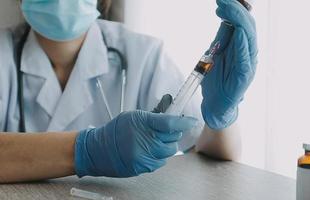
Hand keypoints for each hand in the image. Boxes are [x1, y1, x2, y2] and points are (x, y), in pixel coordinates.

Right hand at [74, 110, 197, 176]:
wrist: (99, 150)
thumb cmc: (117, 130)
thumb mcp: (134, 116)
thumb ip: (154, 116)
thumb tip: (171, 112)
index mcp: (143, 124)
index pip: (170, 124)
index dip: (184, 123)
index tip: (192, 121)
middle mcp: (145, 141)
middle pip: (173, 138)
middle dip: (172, 134)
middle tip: (164, 131)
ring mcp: (145, 156)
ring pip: (169, 151)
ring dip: (166, 145)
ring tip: (153, 141)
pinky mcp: (143, 167)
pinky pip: (161, 161)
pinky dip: (159, 156)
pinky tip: (149, 151)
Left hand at [201, 0, 257, 129]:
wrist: (215, 105)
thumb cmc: (216, 80)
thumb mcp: (215, 52)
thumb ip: (223, 36)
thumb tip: (224, 14)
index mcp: (242, 46)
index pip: (243, 22)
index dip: (234, 8)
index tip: (221, 0)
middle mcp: (249, 52)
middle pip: (247, 25)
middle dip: (235, 9)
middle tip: (222, 0)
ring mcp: (249, 63)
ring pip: (249, 36)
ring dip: (237, 19)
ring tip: (224, 6)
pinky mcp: (245, 75)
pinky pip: (246, 55)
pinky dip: (241, 40)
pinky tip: (234, 28)